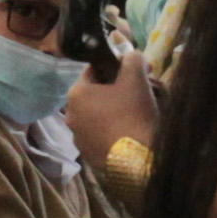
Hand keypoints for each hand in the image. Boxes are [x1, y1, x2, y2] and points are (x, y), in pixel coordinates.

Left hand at [61, 40, 158, 158]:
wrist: (136, 161)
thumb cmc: (133, 114)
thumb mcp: (136, 79)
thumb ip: (132, 59)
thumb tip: (131, 56)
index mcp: (77, 93)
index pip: (95, 69)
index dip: (119, 66)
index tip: (139, 71)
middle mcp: (71, 115)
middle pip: (99, 92)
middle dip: (122, 88)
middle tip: (145, 92)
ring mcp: (78, 138)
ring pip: (101, 114)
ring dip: (119, 109)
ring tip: (142, 113)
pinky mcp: (89, 155)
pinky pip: (103, 134)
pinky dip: (116, 129)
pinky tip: (133, 132)